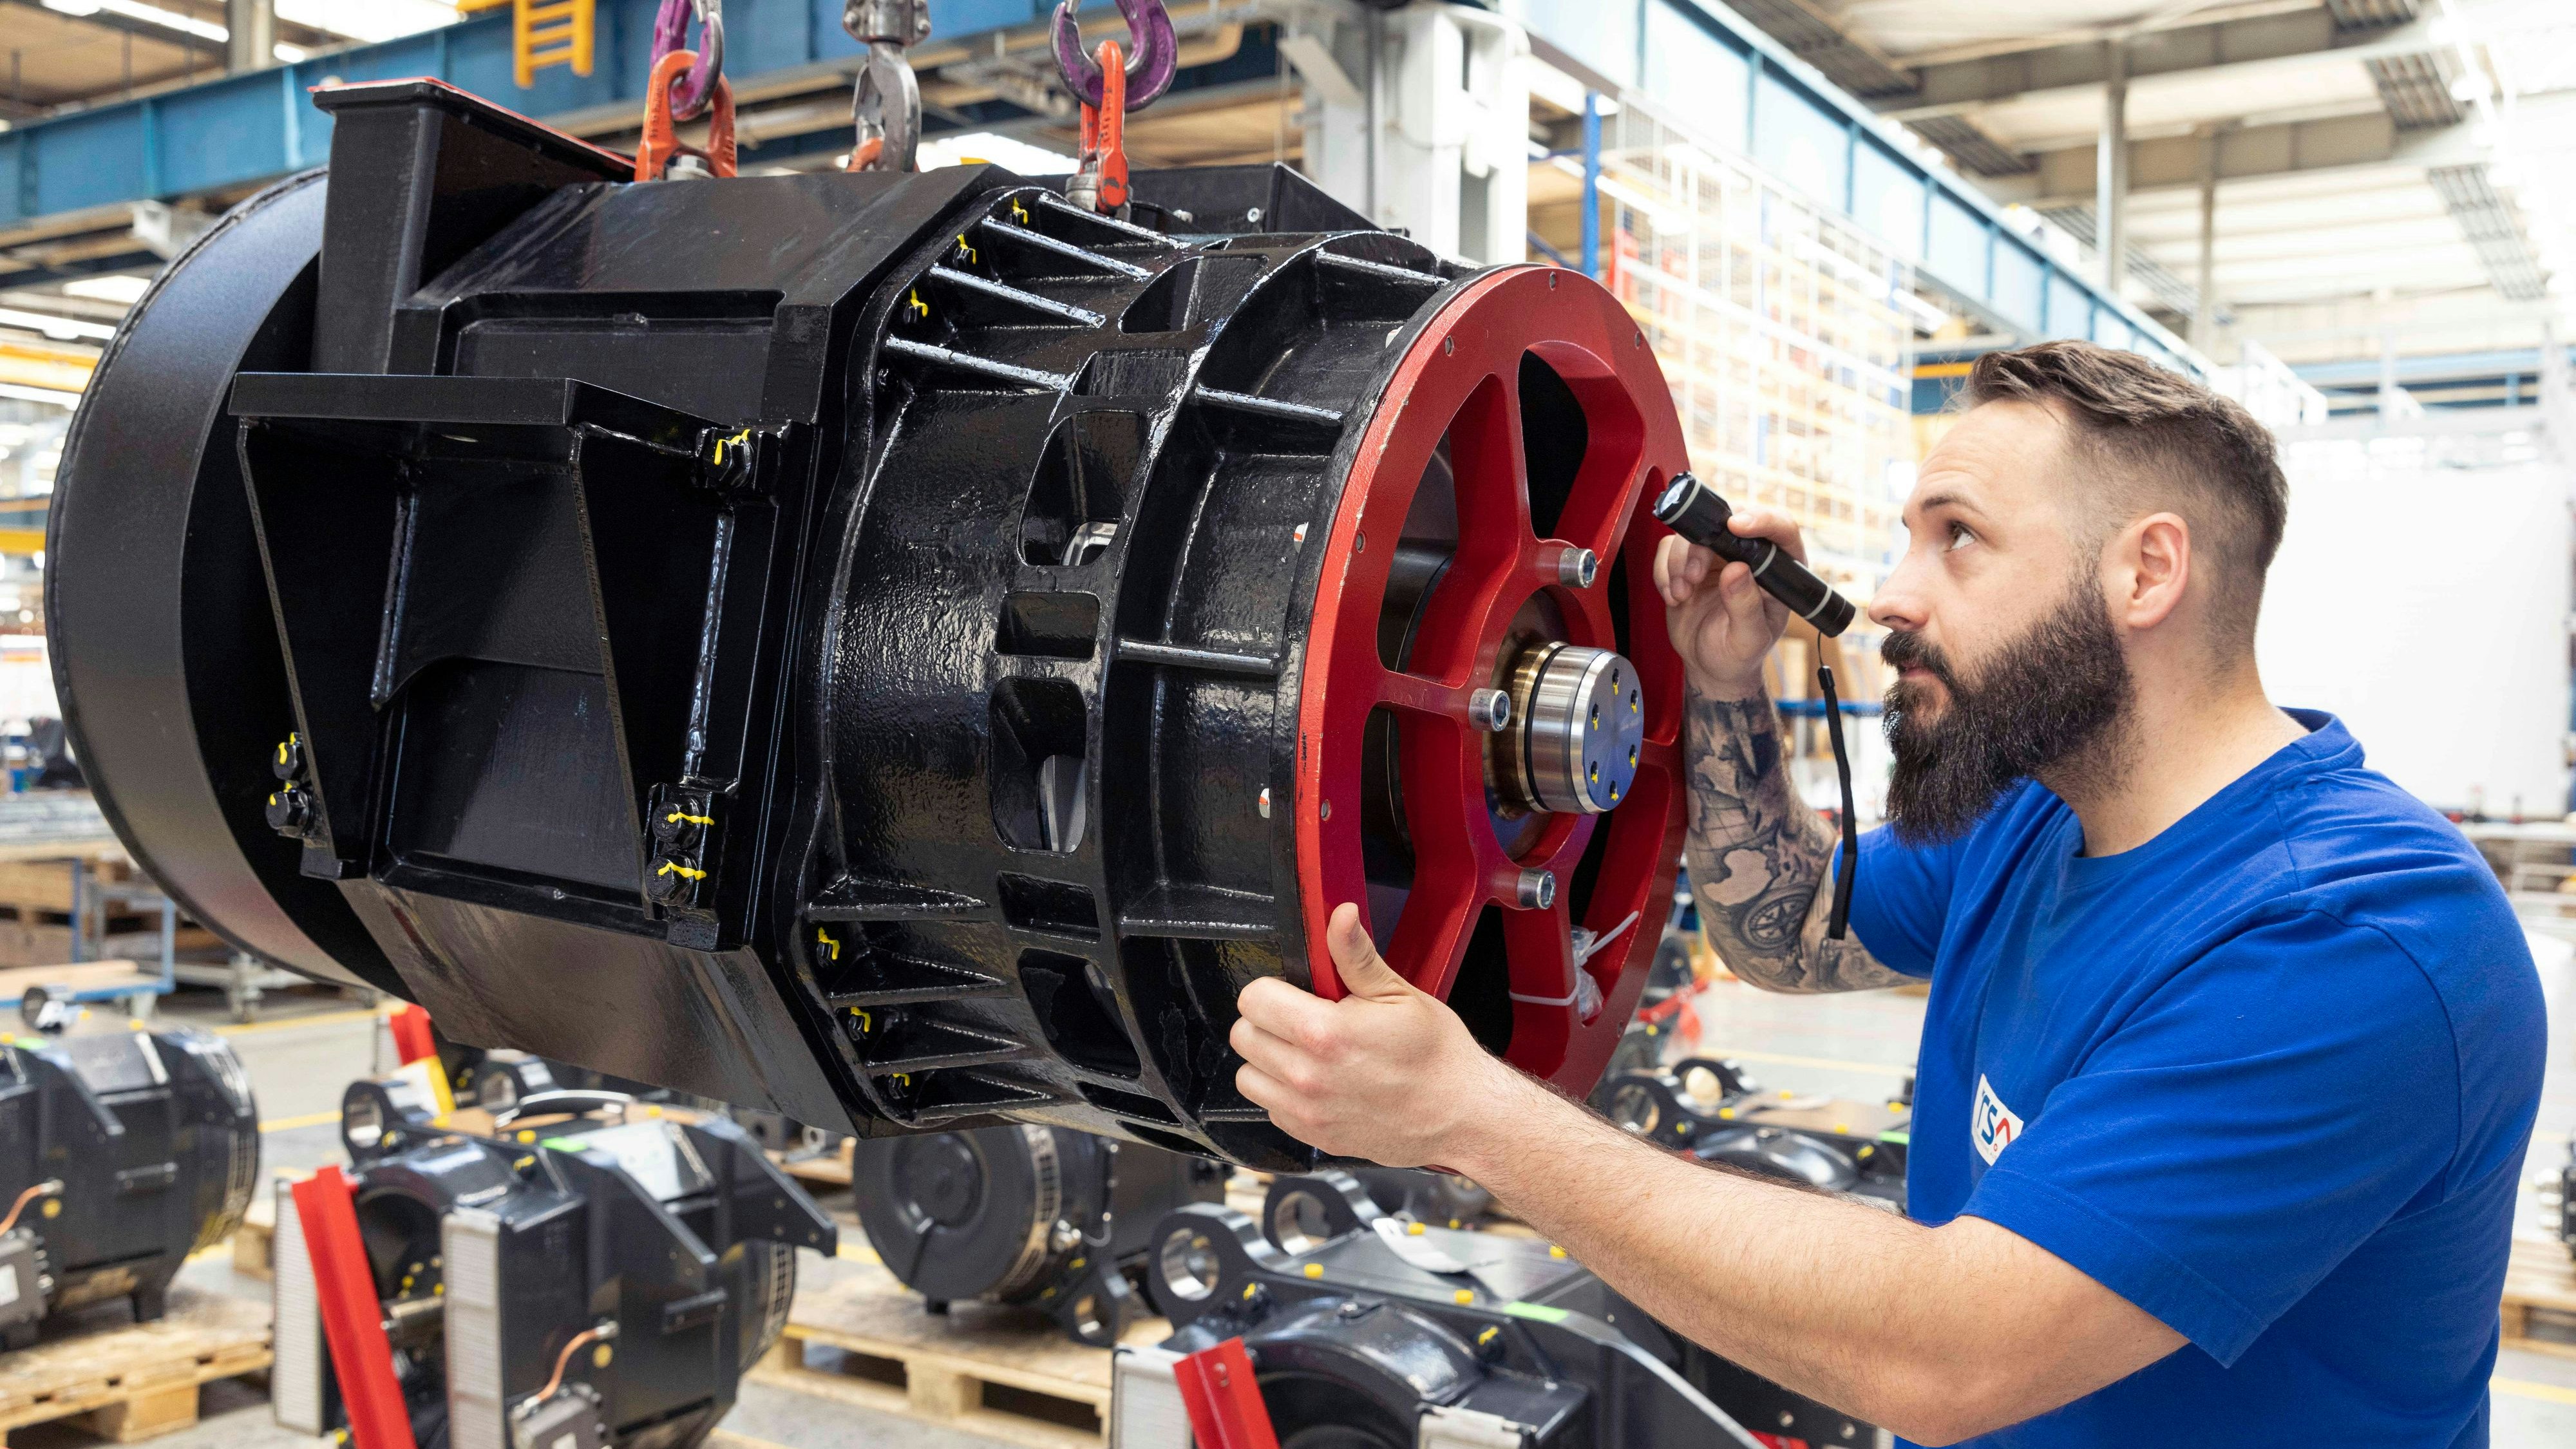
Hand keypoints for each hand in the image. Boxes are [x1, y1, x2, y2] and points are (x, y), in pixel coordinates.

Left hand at [1232, 903, 1515, 1166]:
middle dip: (1269, 1021)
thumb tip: (1339, 916)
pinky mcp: (1312, 1136)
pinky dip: (1284, 1095)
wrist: (1462, 1115)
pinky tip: (1318, 1083)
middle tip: (1305, 1019)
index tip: (1297, 993)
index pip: (1253, 998)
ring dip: (1269, 1060)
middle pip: (1244, 1035)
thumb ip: (1356, 955)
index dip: (1273, 989)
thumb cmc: (1437, 1056)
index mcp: (1324, 1033)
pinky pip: (1270, 1109)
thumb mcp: (1399, 994)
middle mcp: (1307, 1076)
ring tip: (1307, 1052)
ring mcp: (1307, 1112)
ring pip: (1248, 1076)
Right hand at [1653, 504, 1807, 696]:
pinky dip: (1664, 571)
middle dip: (1702, 546)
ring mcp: (1717, 555)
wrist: (1710, 665)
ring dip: (1679, 562)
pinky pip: (1669, 547)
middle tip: (1694, 576)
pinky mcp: (1689, 560)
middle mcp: (1749, 555)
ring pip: (1692, 532)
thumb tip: (1737, 570)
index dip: (1761, 520)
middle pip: (1727, 520)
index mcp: (1778, 569)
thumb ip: (1746, 607)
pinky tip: (1675, 597)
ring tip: (1682, 595)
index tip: (1735, 526)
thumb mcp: (1748, 640)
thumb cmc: (1738, 654)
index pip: (1780, 529)